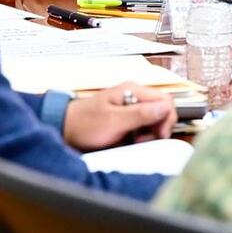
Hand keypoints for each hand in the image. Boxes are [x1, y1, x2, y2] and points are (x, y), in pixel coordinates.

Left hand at [62, 82, 176, 151]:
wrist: (65, 129)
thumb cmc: (84, 123)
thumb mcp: (114, 121)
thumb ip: (140, 114)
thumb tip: (164, 108)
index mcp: (132, 91)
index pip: (165, 100)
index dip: (167, 118)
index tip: (159, 134)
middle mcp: (134, 96)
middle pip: (162, 109)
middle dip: (159, 127)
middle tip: (146, 140)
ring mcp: (131, 107)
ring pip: (155, 118)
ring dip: (151, 132)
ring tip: (136, 141)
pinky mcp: (127, 118)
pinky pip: (144, 125)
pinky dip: (143, 135)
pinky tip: (132, 141)